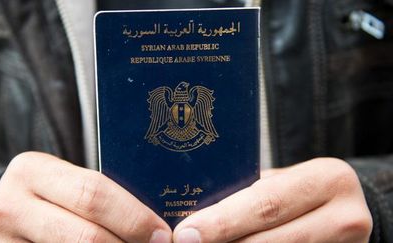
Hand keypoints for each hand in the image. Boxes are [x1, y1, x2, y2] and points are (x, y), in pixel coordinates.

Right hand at [0, 152, 170, 242]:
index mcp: (33, 170)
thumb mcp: (67, 183)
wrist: (6, 214)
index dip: (134, 217)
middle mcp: (10, 205)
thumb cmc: (51, 196)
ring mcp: (2, 241)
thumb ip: (103, 195)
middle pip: (86, 235)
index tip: (162, 234)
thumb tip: (157, 223)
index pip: (94, 194)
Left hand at [173, 158, 372, 242]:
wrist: (344, 210)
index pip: (266, 203)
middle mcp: (347, 216)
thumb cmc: (300, 192)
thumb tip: (195, 214)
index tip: (186, 233)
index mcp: (328, 179)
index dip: (223, 221)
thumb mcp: (283, 181)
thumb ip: (250, 194)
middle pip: (271, 239)